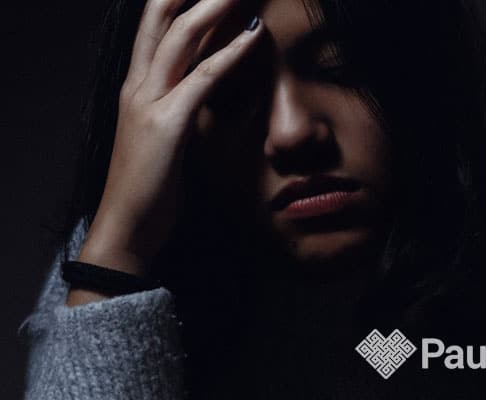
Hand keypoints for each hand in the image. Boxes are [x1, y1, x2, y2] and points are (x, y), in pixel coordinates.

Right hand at [76, 0, 262, 278]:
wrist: (128, 228)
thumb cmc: (151, 186)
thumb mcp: (169, 137)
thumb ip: (187, 107)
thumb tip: (222, 89)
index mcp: (136, 87)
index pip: (155, 28)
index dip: (178, 2)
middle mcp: (137, 86)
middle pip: (162, 19)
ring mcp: (148, 103)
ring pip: (180, 38)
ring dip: (212, 7)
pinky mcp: (166, 125)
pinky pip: (202, 78)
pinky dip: (229, 53)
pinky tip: (253, 34)